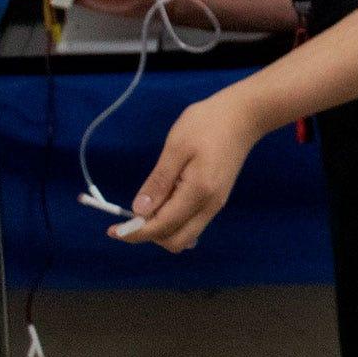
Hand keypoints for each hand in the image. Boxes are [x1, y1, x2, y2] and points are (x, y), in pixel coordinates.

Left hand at [113, 92, 264, 251]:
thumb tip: (139, 211)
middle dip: (150, 236)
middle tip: (131, 218)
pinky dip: (174, 222)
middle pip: (177, 241)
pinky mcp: (217, 199)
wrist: (244, 115)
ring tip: (147, 207)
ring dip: (162, 230)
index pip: (162, 227)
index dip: (135, 233)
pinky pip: (192, 223)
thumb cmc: (208, 124)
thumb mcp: (176, 147)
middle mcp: (210, 206)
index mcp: (198, 193)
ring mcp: (216, 204)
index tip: (112, 230)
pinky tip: (164, 203)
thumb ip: (159, 181)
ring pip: (185, 235)